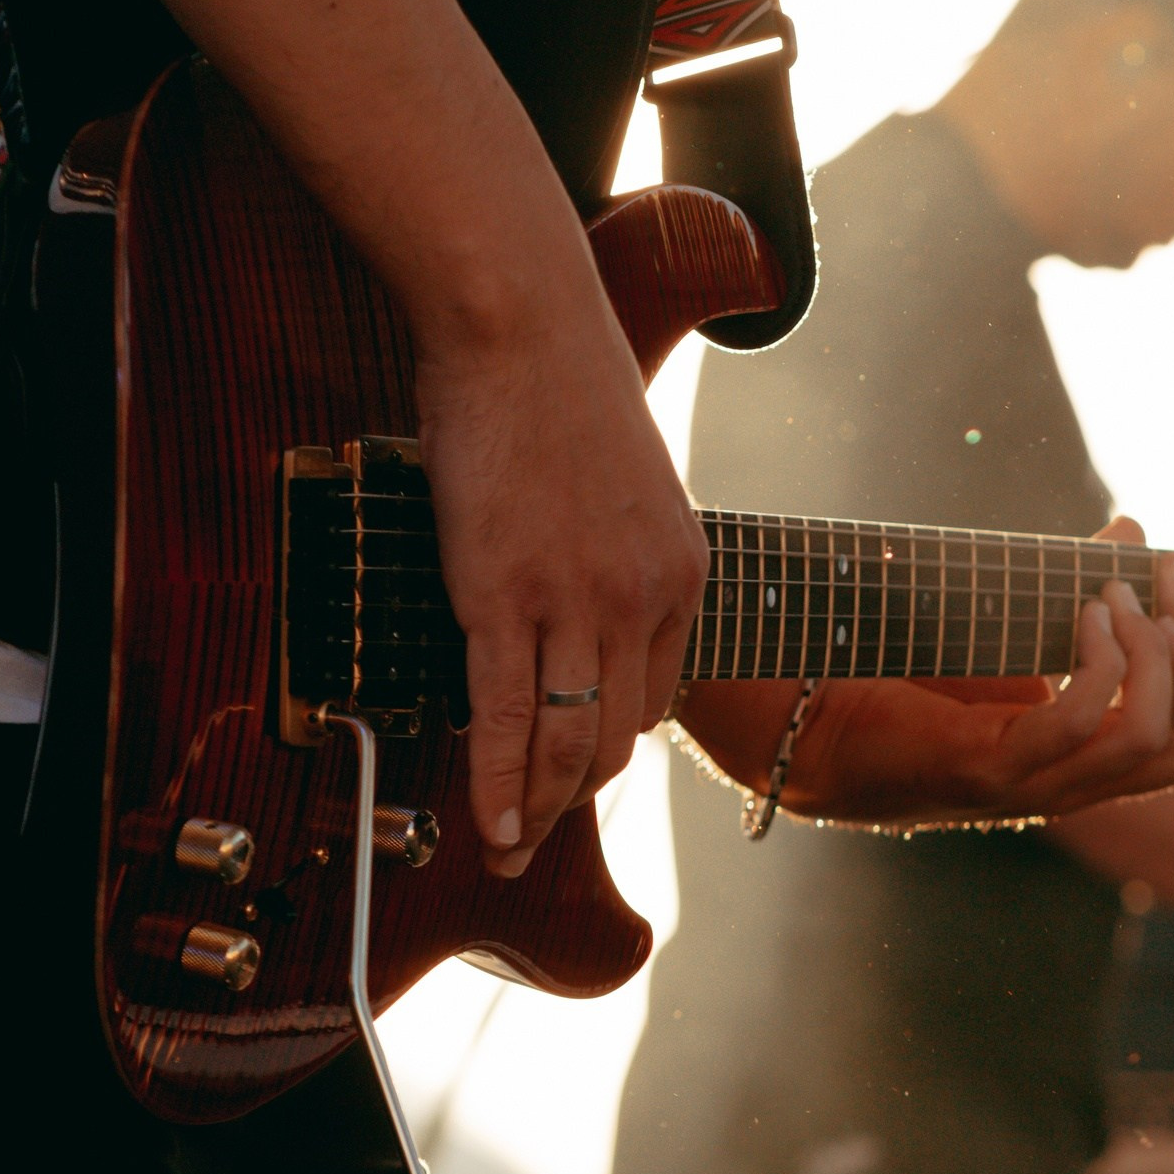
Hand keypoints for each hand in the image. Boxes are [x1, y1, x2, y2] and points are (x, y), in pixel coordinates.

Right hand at [417, 275, 704, 876]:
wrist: (521, 323)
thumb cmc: (555, 385)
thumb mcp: (621, 482)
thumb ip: (612, 551)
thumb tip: (574, 595)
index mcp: (683, 571)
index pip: (653, 696)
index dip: (607, 746)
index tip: (570, 774)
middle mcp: (646, 597)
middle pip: (617, 739)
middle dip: (574, 802)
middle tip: (535, 840)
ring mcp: (580, 602)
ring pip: (569, 745)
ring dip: (537, 813)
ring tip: (509, 850)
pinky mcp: (508, 596)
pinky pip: (508, 718)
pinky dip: (498, 785)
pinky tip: (490, 823)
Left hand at [674, 517, 1173, 826]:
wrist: (802, 722)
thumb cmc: (899, 676)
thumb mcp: (1006, 630)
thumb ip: (1072, 591)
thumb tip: (1129, 527)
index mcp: (1085, 759)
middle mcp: (1073, 785)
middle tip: (1160, 584)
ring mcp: (1032, 786)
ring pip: (1151, 741)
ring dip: (1150, 654)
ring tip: (1111, 595)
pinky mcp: (985, 770)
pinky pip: (1081, 725)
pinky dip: (1099, 665)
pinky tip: (1082, 615)